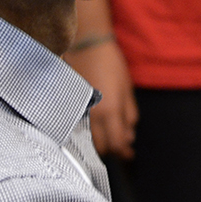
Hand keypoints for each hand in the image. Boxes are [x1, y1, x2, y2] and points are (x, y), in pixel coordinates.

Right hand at [65, 39, 137, 158]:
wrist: (86, 46)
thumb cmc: (111, 65)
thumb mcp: (127, 89)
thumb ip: (129, 114)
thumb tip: (130, 136)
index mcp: (110, 111)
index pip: (117, 143)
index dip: (124, 153)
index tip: (130, 155)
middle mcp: (92, 115)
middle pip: (101, 147)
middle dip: (112, 150)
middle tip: (121, 148)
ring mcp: (78, 112)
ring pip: (88, 141)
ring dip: (100, 143)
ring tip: (109, 138)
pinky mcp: (70, 107)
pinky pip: (79, 129)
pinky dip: (88, 134)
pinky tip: (95, 129)